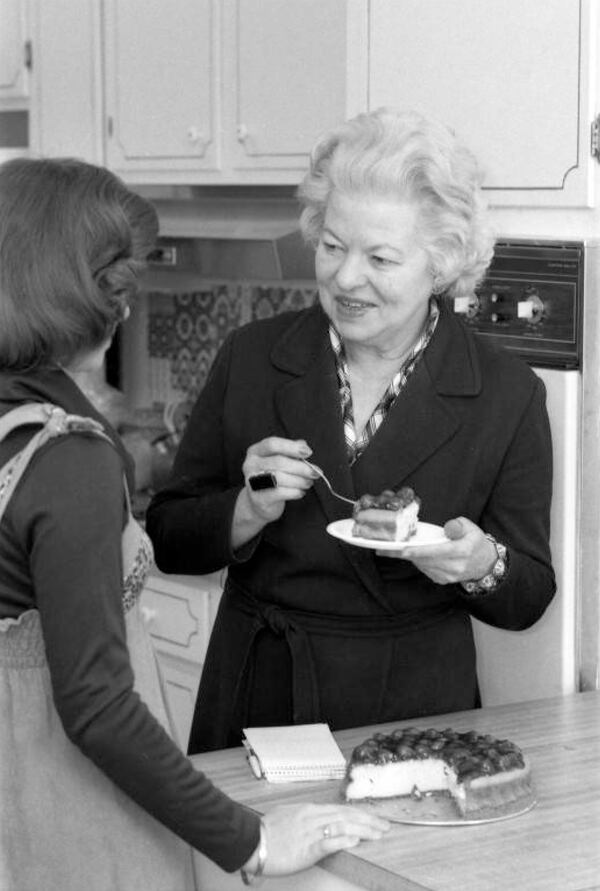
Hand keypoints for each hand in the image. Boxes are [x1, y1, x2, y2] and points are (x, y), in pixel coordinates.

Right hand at [242, 436, 317, 523]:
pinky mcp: (258, 498)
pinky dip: (294, 492)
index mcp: (255, 451)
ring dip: (300, 480)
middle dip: (301, 467)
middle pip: (279, 462)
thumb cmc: (272, 478)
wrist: (258, 503)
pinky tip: (301, 492)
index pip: (272, 444)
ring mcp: (252, 482)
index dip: (291, 447)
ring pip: (280, 478)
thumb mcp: (279, 461)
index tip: (308, 452)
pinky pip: (280, 493)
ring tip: (308, 483)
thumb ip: (290, 452)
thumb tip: (304, 445)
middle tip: (315, 472)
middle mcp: (250, 464)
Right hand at [245, 802, 389, 876]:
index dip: (360, 814)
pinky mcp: (306, 847)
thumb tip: (319, 820)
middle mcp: (313, 817)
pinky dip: (344, 839)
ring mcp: (311, 831)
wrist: (251, 840)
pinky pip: (328, 841)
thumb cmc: (267, 831)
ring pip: (343, 825)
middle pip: (347, 816)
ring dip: (364, 829)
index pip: (341, 810)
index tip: (374, 818)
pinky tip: (356, 839)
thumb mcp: (289, 816)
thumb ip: (306, 818)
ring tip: (379, 832)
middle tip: (386, 825)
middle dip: (369, 820)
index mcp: (310, 811)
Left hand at [377, 516, 496, 584]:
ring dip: (407, 557)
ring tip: (389, 549)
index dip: (418, 551)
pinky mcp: (442, 580)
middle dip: (403, 553)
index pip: (437, 551)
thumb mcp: (471, 528)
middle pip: (424, 560)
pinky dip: (416, 561)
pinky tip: (409, 553)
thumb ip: (459, 526)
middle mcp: (455, 566)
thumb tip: (448, 528)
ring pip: (422, 565)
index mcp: (462, 551)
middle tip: (383, 548)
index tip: (402, 549)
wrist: (484, 564)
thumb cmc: (475, 542)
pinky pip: (424, 569)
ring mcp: (448, 576)